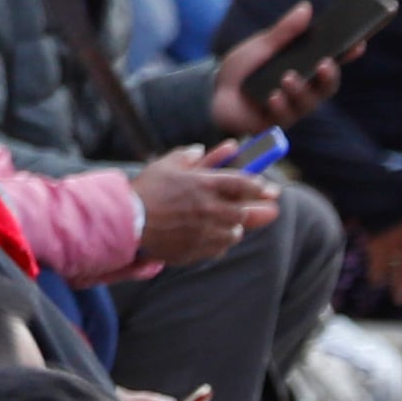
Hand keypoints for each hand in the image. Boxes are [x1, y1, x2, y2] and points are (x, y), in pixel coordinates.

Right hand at [126, 154, 277, 264]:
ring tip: (238, 224)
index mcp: (205, 185)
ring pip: (234, 232)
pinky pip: (218, 248)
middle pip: (245, 212)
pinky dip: (221, 242)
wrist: (128, 222)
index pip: (243, 184)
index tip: (269, 188)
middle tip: (273, 210)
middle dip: (262, 211)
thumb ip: (188, 156)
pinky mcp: (196, 250)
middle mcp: (210, 209)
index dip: (259, 186)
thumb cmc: (146, 190)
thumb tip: (201, 149)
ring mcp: (204, 232)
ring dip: (238, 227)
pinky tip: (217, 237)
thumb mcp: (166, 164)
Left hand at [207, 2, 353, 138]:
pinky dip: (280, 105)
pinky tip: (272, 97)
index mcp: (304, 67)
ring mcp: (292, 107)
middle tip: (324, 64)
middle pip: (328, 85)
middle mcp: (304, 88)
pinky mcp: (277, 123)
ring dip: (300, 89)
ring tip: (287, 78)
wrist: (213, 92)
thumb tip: (306, 8)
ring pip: (308, 102)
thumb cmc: (242, 68)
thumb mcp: (262, 45)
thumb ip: (284, 31)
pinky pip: (286, 116)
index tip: (359, 43)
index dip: (348, 53)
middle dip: (329, 76)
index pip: (333, 61)